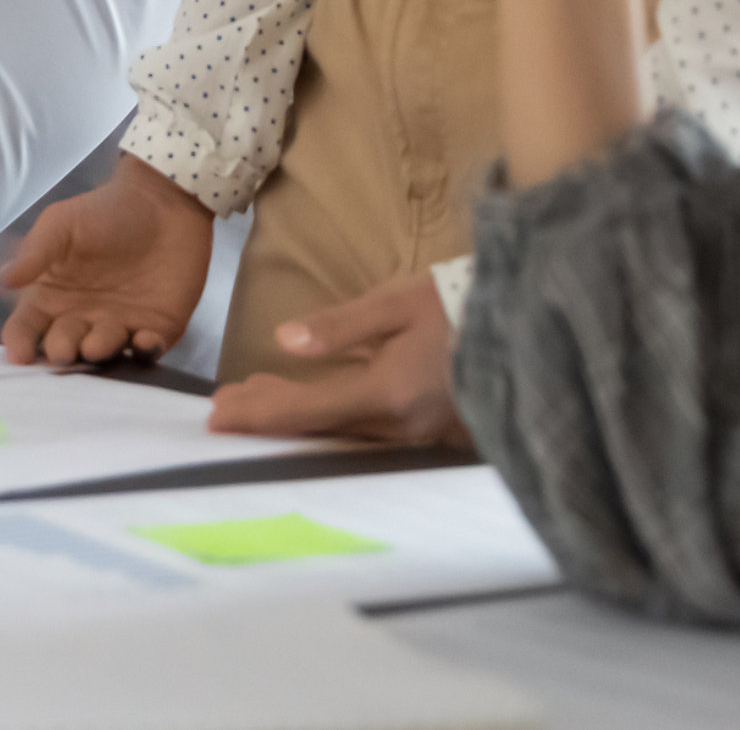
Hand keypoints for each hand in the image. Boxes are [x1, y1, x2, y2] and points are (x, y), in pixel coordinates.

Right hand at [0, 154, 215, 364]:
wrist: (163, 202)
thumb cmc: (106, 210)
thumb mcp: (61, 223)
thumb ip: (34, 253)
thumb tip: (4, 280)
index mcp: (50, 297)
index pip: (25, 329)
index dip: (19, 344)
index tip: (19, 354)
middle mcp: (80, 319)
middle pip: (62, 347)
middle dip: (60, 353)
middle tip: (61, 351)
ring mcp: (117, 327)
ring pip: (103, 353)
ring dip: (99, 353)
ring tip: (95, 345)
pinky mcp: (155, 329)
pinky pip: (148, 349)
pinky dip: (145, 349)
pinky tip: (143, 340)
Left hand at [206, 270, 470, 445]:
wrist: (521, 324)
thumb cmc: (457, 304)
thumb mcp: (396, 304)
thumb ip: (340, 327)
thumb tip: (284, 339)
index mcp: (389, 394)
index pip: (308, 411)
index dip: (260, 412)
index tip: (218, 412)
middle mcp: (398, 427)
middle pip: (318, 431)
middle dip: (267, 418)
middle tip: (224, 406)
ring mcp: (413, 435)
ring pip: (338, 435)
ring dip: (294, 417)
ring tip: (254, 395)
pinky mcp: (421, 432)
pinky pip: (362, 432)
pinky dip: (326, 417)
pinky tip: (305, 400)